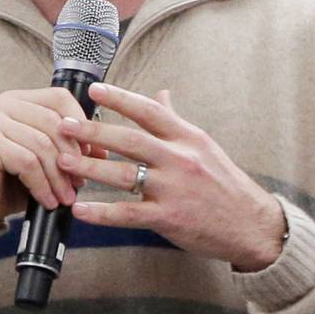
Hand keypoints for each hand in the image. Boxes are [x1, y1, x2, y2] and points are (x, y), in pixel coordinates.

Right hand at [0, 87, 89, 228]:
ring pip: (42, 144)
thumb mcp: (42, 160)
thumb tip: (102, 149)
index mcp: (16, 100)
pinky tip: (48, 201)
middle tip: (81, 182)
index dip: (81, 124)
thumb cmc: (7, 182)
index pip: (59, 98)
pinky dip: (42, 184)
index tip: (94, 152)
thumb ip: (66, 147)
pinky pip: (27, 162)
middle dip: (72, 155)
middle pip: (53, 122)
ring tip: (66, 196)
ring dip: (59, 176)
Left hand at [56, 85, 289, 270]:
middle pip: (130, 139)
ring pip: (124, 174)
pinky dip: (101, 212)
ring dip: (90, 167)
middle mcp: (181, 158)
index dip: (120, 98)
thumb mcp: (204, 146)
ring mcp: (174, 188)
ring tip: (62, 161)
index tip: (93, 89)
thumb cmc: (225, 184)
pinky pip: (128, 213)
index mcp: (189, 138)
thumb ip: (176, 121)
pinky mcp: (169, 217)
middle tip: (63, 125)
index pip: (150, 111)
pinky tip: (81, 209)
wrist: (251, 224)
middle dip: (93, 131)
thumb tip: (161, 95)